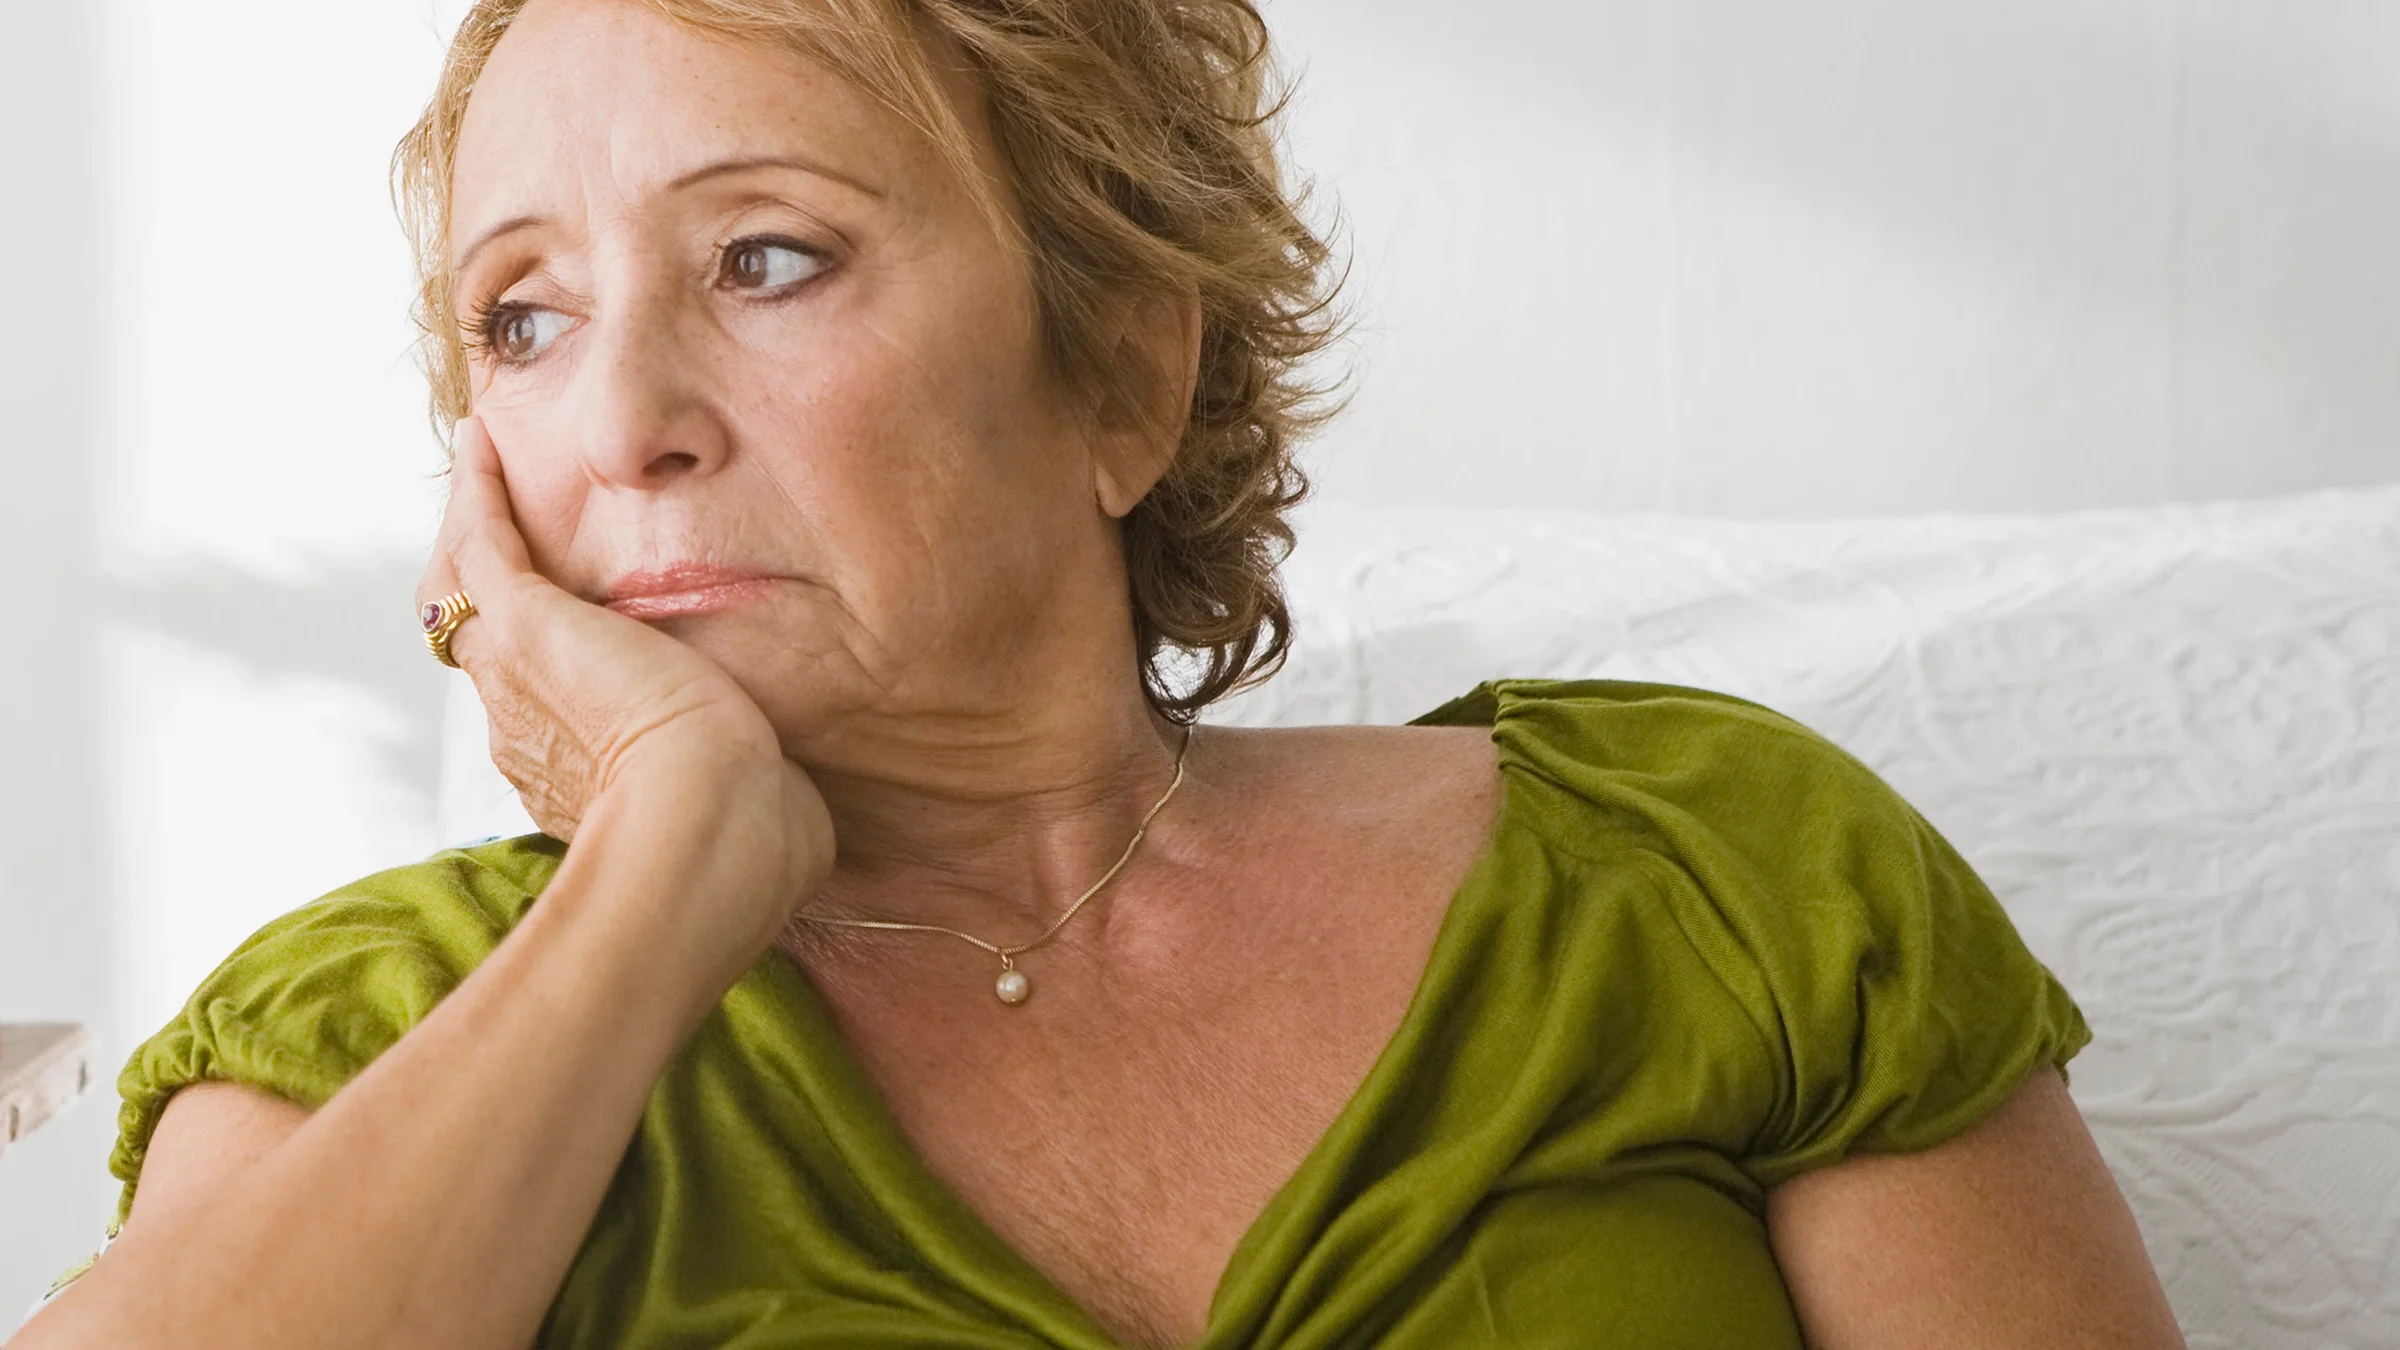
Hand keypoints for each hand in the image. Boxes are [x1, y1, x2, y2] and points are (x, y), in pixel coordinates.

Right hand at [415, 418, 833, 923]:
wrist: (707, 837)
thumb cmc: (748, 851)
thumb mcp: (754, 814)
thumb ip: (761, 795)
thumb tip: (799, 797)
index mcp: (576, 781)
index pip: (547, 713)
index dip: (549, 674)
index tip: (571, 641)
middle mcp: (524, 734)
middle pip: (488, 649)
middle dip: (491, 596)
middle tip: (493, 539)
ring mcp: (515, 679)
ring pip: (465, 592)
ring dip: (470, 529)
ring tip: (477, 470)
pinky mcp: (527, 626)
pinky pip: (483, 541)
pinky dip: (478, 491)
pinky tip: (483, 438)